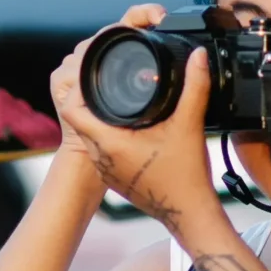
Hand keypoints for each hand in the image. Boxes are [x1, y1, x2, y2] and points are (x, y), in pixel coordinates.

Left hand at [51, 6, 219, 232]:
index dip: (79, 89)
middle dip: (91, 101)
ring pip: (90, 136)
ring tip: (118, 102)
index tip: (95, 76)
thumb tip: (198, 56)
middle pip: (81, 121)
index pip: (72, 109)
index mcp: (109, 142)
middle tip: (109, 83)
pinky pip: (102, 151)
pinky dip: (109, 137)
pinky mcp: (115, 179)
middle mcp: (101, 157)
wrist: (190, 214)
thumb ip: (195, 86)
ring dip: (99, 120)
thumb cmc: (186, 176)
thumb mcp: (190, 124)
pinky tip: (128, 129)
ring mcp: (106, 171)